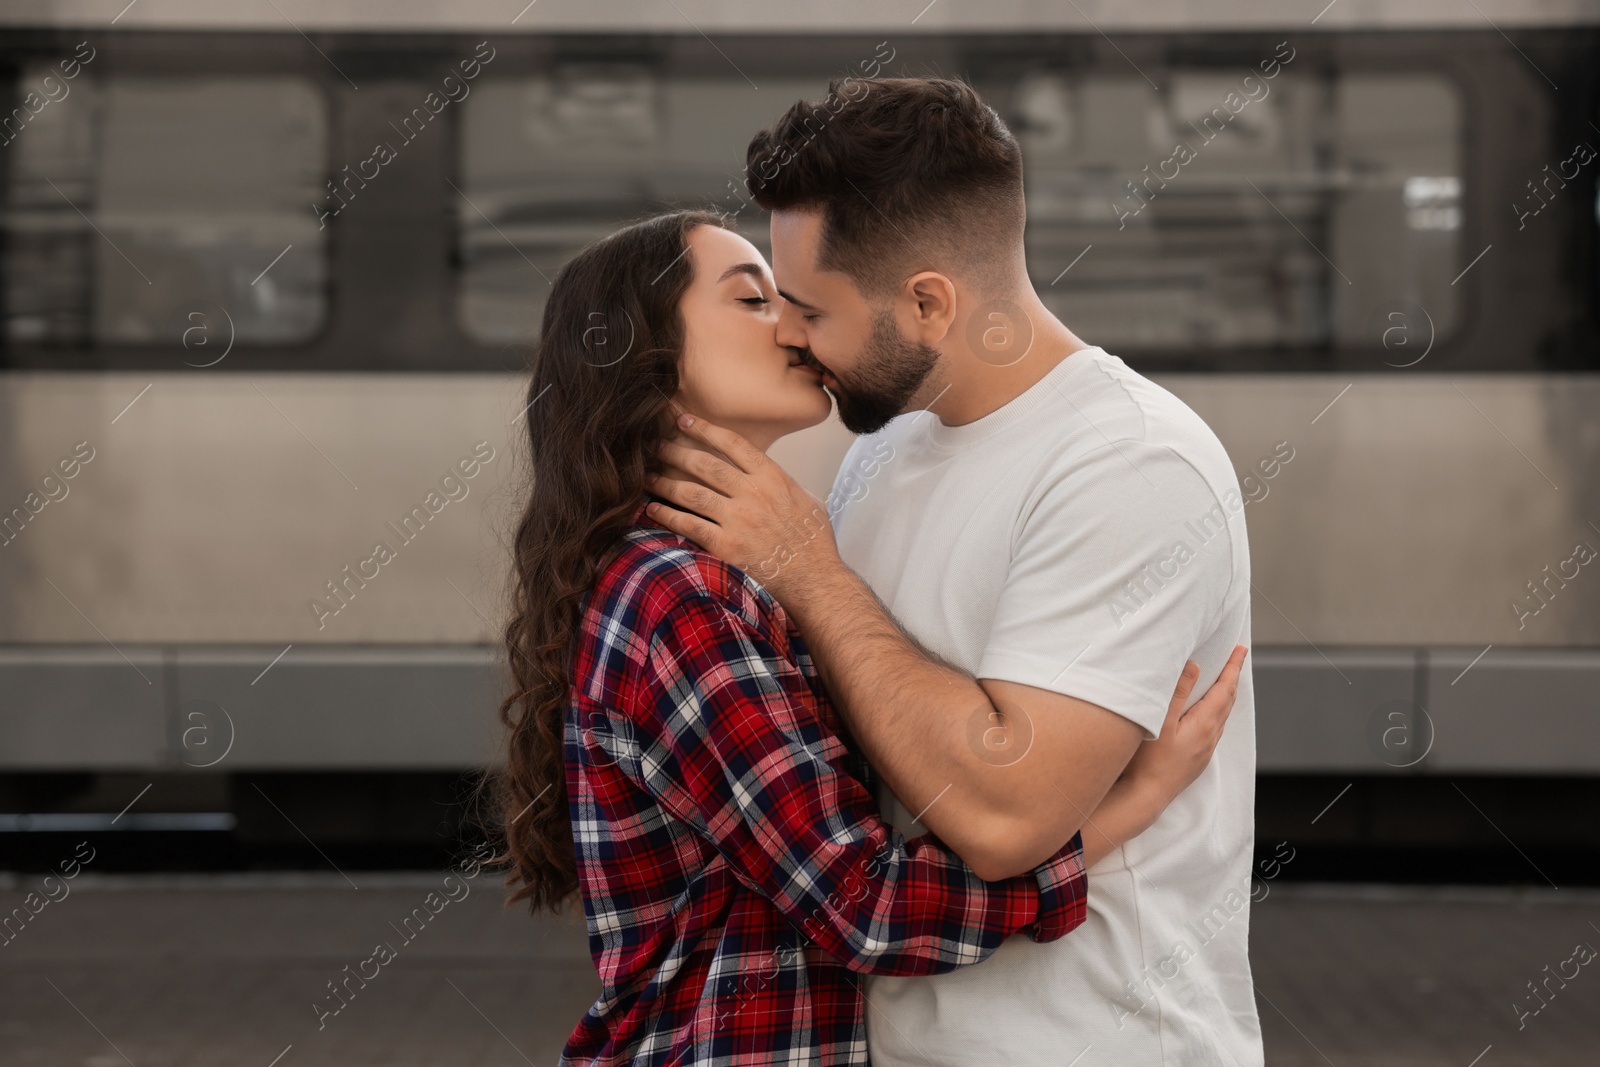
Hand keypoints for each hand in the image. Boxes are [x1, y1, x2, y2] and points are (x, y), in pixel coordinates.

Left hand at [645, 414, 839, 598]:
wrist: (815, 579)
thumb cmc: (814, 541)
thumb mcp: (807, 499)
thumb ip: (781, 482)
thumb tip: (764, 473)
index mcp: (773, 478)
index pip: (733, 444)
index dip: (704, 429)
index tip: (684, 421)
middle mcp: (753, 494)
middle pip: (705, 464)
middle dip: (675, 452)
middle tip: (655, 446)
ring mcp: (739, 520)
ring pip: (691, 492)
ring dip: (664, 482)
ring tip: (647, 476)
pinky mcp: (727, 546)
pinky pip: (689, 525)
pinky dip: (668, 516)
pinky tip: (653, 509)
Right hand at [1120, 644, 1246, 805]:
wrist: (1146, 795)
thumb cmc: (1149, 759)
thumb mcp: (1161, 719)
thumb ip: (1179, 692)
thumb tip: (1194, 666)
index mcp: (1205, 723)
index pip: (1224, 688)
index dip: (1233, 667)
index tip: (1241, 649)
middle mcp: (1210, 736)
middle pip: (1227, 701)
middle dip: (1232, 678)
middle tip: (1237, 659)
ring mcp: (1205, 749)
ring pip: (1221, 716)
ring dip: (1225, 696)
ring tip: (1225, 682)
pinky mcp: (1197, 759)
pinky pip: (1214, 729)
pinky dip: (1216, 712)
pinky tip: (1208, 714)